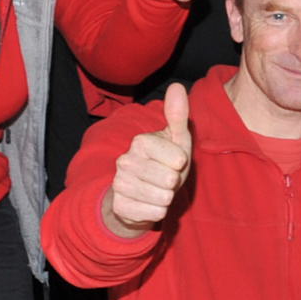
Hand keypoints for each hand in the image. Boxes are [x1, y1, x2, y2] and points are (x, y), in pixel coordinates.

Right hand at [103, 83, 195, 233]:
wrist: (145, 193)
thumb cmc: (166, 163)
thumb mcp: (177, 140)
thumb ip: (178, 115)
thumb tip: (177, 86)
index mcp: (140, 142)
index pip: (178, 158)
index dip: (181, 164)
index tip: (174, 162)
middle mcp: (125, 161)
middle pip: (170, 179)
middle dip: (174, 183)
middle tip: (166, 178)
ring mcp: (119, 184)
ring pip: (162, 198)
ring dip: (167, 197)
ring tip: (159, 190)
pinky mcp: (120, 206)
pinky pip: (153, 213)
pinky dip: (158, 211)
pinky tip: (149, 203)